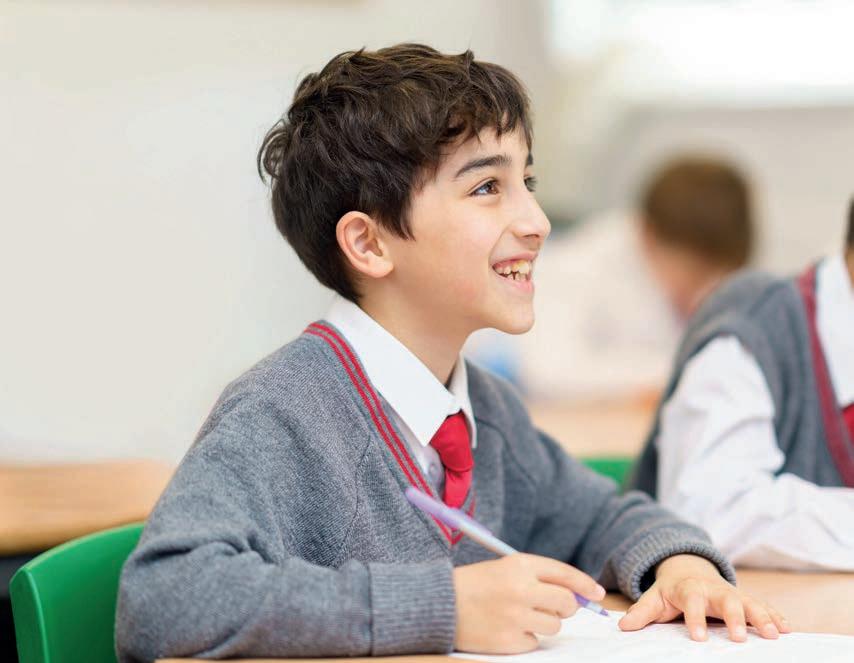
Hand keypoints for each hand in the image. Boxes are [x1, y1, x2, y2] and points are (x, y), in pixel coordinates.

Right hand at [453, 553, 605, 653]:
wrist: (439, 604)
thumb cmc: (475, 585)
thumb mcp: (505, 569)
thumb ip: (538, 577)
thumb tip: (578, 595)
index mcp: (519, 565)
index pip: (564, 574)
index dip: (585, 584)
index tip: (597, 594)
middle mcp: (520, 589)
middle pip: (566, 603)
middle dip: (566, 608)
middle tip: (555, 608)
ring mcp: (515, 616)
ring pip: (554, 626)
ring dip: (544, 623)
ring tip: (520, 616)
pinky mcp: (508, 640)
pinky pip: (534, 642)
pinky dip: (525, 638)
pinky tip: (506, 628)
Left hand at [619, 554, 790, 641]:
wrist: (689, 570)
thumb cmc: (672, 590)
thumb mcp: (654, 598)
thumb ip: (641, 612)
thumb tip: (623, 627)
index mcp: (689, 589)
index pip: (691, 603)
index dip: (694, 619)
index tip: (697, 638)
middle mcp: (714, 590)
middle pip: (726, 600)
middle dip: (735, 617)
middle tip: (740, 638)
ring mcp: (732, 593)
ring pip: (750, 602)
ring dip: (763, 617)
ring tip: (774, 635)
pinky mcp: (745, 599)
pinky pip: (763, 606)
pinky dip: (776, 616)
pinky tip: (788, 629)